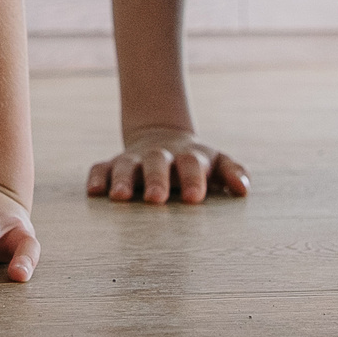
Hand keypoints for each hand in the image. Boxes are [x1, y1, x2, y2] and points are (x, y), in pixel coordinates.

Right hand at [85, 126, 247, 203]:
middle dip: (156, 180)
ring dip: (122, 179)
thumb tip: (243, 190)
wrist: (163, 136)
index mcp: (188, 157)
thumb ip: (233, 173)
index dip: (193, 180)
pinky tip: (94, 192)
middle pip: (157, 162)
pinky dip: (97, 177)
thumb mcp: (217, 163)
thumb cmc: (195, 162)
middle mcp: (160, 156)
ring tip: (119, 197)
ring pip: (126, 165)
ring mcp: (135, 159)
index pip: (192, 164)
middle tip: (156, 199)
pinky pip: (101, 168)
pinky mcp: (113, 164)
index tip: (194, 199)